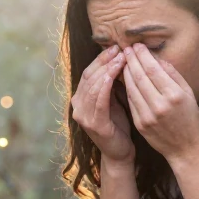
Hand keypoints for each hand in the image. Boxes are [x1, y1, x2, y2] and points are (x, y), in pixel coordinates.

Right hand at [72, 45, 134, 162]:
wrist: (119, 151)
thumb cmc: (119, 124)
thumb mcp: (113, 98)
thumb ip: (111, 82)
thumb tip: (120, 56)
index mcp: (80, 97)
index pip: (89, 72)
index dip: (101, 58)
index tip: (116, 47)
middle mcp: (77, 105)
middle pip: (90, 76)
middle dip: (105, 61)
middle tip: (120, 50)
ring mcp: (83, 115)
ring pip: (94, 86)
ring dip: (107, 70)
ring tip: (121, 59)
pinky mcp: (93, 124)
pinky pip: (99, 100)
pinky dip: (105, 86)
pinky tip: (113, 75)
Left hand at [121, 43, 198, 161]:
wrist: (186, 149)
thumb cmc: (191, 119)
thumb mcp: (189, 94)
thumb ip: (173, 75)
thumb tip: (157, 59)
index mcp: (174, 95)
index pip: (153, 69)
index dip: (143, 55)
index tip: (137, 45)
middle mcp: (160, 105)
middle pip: (140, 77)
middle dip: (132, 60)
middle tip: (127, 48)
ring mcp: (148, 116)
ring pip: (132, 88)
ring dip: (126, 72)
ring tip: (124, 60)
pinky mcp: (140, 124)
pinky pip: (131, 101)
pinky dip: (127, 87)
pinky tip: (125, 78)